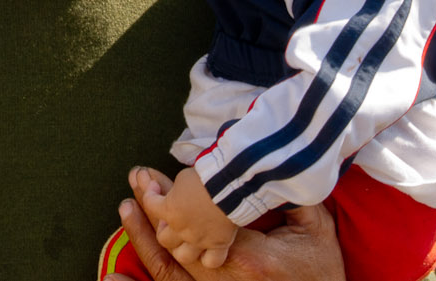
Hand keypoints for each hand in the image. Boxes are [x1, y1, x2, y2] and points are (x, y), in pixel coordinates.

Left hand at [111, 167, 346, 280]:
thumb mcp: (313, 226)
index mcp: (246, 254)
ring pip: (169, 268)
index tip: (152, 174)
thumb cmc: (322, 268)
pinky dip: (152, 272)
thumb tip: (263, 165)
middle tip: (138, 182)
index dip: (170, 193)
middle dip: (151, 209)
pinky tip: (113, 273)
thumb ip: (285, 197)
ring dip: (143, 238)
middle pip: (175, 240)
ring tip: (126, 209)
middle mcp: (224, 277)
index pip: (198, 216)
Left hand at [144, 167, 237, 268]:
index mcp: (169, 210)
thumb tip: (175, 193)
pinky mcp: (219, 244)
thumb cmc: (205, 177)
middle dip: (165, 229)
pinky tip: (210, 250)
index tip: (156, 186)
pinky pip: (212, 261)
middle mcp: (181, 229)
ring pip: (183, 256)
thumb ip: (175, 190)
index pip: (150, 204)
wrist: (229, 186)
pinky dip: (210, 258)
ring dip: (182, 249)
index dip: (150, 193)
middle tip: (172, 219)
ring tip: (187, 240)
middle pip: (163, 239)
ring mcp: (200, 239)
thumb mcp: (183, 177)